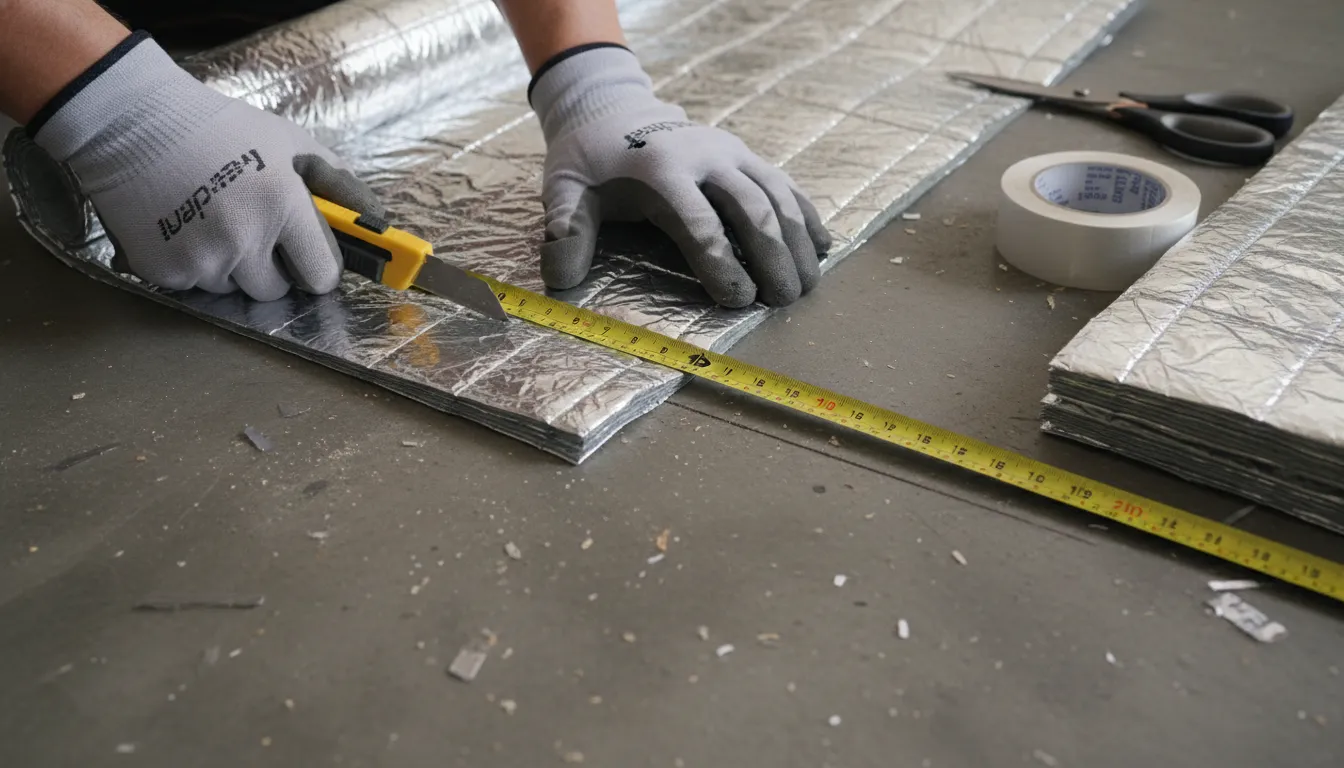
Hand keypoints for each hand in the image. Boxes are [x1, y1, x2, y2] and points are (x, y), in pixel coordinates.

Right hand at [29, 32, 383, 300]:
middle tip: (254, 230)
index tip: (311, 258)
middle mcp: (245, 239)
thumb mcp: (289, 142)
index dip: (319, 267)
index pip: (322, 276)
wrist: (130, 122)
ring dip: (232, 267)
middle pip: (278, 291)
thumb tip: (374, 219)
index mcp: (283, 207)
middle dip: (274, 268)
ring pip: (235, 290)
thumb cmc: (217, 128)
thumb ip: (336, 182)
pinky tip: (184, 227)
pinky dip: (194, 265)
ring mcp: (202, 259)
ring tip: (213, 220)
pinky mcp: (164, 271)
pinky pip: (196, 286)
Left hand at [530, 45, 830, 307]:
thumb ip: (565, 230)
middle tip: (784, 301)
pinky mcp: (748, 156)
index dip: (721, 262)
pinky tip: (823, 248)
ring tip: (808, 285)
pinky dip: (808, 215)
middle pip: (751, 207)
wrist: (612, 107)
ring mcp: (733, 153)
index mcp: (661, 168)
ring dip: (798, 241)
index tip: (737, 300)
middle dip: (772, 256)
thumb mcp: (565, 189)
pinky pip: (786, 185)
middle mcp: (706, 156)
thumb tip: (561, 280)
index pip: (698, 221)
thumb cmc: (589, 160)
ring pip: (778, 195)